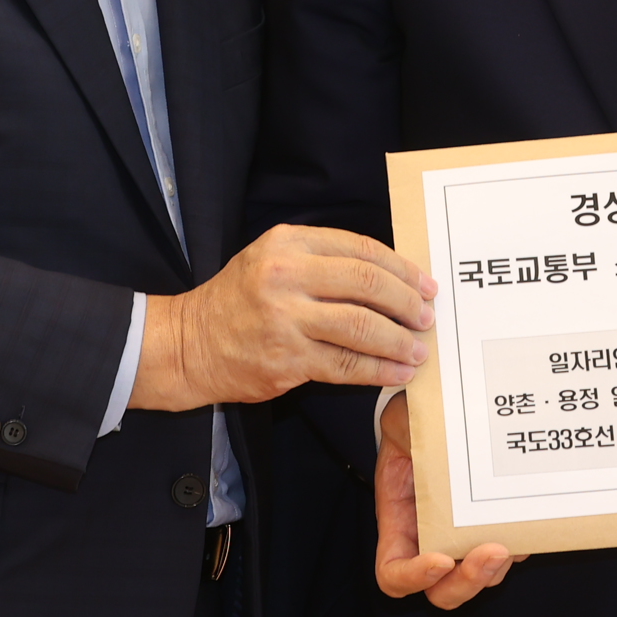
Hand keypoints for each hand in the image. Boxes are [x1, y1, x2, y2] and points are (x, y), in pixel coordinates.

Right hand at [131, 225, 434, 409]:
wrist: (188, 345)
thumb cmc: (239, 301)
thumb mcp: (273, 259)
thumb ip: (323, 260)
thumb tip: (391, 279)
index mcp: (289, 243)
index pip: (361, 249)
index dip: (401, 268)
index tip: (424, 284)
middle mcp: (287, 275)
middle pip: (368, 284)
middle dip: (407, 303)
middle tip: (428, 317)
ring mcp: (286, 319)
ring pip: (362, 327)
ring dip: (399, 340)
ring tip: (419, 350)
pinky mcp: (287, 360)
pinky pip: (346, 365)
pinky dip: (378, 370)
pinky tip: (397, 373)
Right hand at [372, 393, 519, 608]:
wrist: (445, 409)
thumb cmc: (418, 418)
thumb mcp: (405, 420)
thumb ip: (410, 430)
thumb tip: (433, 434)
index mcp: (399, 521)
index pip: (393, 573)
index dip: (413, 578)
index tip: (439, 559)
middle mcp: (430, 538)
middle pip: (442, 591)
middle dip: (468, 582)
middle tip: (493, 552)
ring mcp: (463, 536)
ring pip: (480, 577)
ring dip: (498, 568)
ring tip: (514, 536)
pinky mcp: (493, 526)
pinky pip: (507, 553)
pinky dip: (518, 545)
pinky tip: (528, 521)